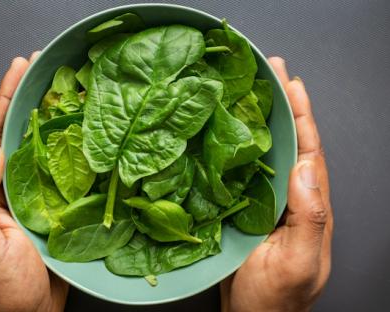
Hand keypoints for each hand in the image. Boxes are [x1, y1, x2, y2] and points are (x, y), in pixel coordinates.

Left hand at [0, 53, 68, 311]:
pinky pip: (65, 173)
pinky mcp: (57, 208)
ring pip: (44, 149)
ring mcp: (35, 196)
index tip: (19, 70)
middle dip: (28, 99)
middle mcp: (10, 186)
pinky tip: (87, 136)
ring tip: (68, 91)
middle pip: (18, 133)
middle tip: (46, 69)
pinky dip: (74, 151)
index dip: (4, 100)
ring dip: (54, 119)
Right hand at [221, 57, 332, 311]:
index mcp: (309, 204)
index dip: (301, 114)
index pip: (309, 150)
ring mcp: (266, 201)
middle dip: (282, 104)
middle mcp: (290, 196)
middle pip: (289, 141)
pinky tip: (225, 130)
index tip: (291, 83)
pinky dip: (236, 145)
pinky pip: (242, 169)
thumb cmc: (274, 300)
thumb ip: (311, 218)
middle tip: (269, 71)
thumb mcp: (298, 263)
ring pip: (265, 151)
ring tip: (248, 89)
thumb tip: (307, 167)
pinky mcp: (244, 207)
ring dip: (259, 119)